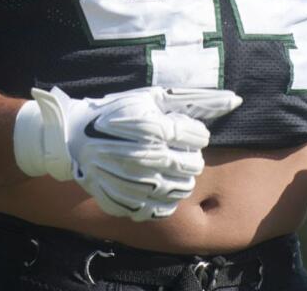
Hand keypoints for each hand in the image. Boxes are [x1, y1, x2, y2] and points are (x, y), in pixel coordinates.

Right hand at [13, 86, 241, 221]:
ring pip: (181, 189)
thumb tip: (235, 100)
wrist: (71, 139)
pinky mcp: (126, 202)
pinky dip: (160, 199)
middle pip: (194, 165)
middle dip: (188, 155)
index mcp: (154, 128)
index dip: (191, 132)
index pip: (198, 137)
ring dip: (177, 177)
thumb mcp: (150, 98)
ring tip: (161, 165)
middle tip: (170, 148)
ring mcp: (136, 183)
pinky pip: (159, 208)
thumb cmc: (115, 113)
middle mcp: (147, 157)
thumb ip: (195, 100)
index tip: (176, 129)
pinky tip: (150, 183)